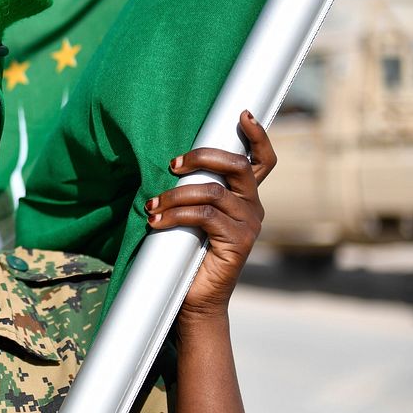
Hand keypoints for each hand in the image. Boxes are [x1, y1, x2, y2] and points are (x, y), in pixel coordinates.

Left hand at [144, 110, 276, 321]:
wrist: (195, 298)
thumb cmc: (187, 251)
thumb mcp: (191, 214)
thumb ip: (192, 190)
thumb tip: (169, 163)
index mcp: (244, 196)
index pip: (261, 161)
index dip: (257, 136)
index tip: (243, 114)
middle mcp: (252, 207)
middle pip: (237, 166)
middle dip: (202, 157)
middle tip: (172, 165)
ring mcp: (248, 225)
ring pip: (212, 191)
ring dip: (175, 194)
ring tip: (151, 205)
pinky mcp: (237, 242)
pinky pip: (204, 216)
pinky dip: (175, 214)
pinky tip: (155, 220)